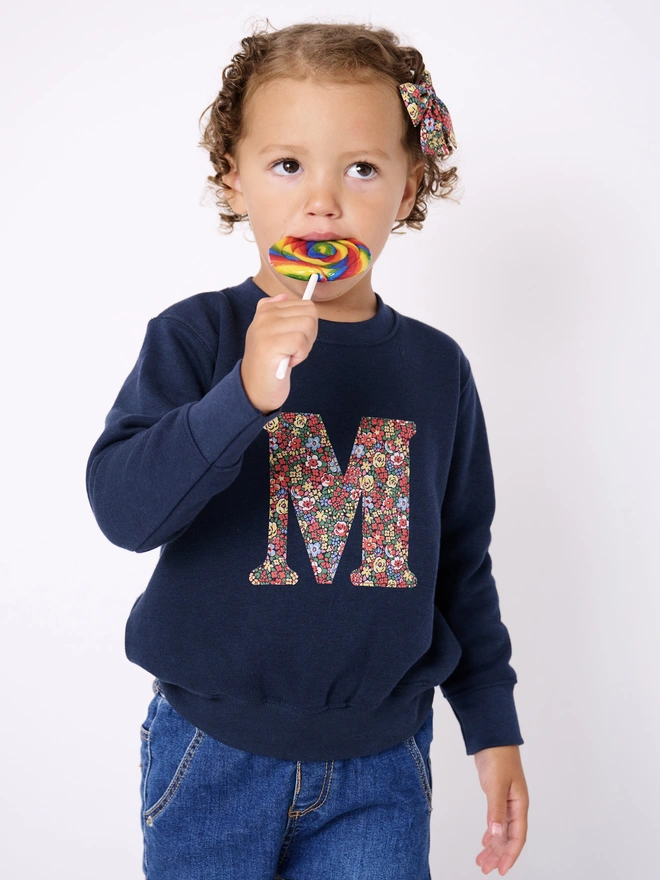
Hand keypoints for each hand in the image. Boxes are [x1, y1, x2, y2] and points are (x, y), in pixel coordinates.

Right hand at [241, 292, 318, 414]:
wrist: (254, 388)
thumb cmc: (269, 362)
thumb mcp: (271, 333)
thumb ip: (278, 313)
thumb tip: (284, 297)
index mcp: (266, 309)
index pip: (306, 305)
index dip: (308, 327)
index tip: (293, 341)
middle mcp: (264, 315)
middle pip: (310, 314)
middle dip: (309, 335)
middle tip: (292, 350)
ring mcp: (265, 328)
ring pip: (308, 326)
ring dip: (304, 347)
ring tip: (288, 355)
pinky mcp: (270, 344)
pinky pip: (301, 342)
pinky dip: (300, 356)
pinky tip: (287, 362)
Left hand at [473, 745, 528, 874]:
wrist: (492, 736)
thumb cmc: (498, 757)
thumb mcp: (496, 785)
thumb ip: (495, 810)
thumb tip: (496, 835)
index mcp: (519, 804)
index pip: (517, 836)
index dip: (510, 855)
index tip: (501, 870)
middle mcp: (515, 805)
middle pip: (509, 837)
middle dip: (499, 855)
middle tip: (485, 869)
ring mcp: (507, 801)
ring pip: (502, 830)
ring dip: (493, 846)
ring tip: (482, 861)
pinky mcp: (498, 795)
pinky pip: (497, 820)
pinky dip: (491, 832)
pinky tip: (485, 841)